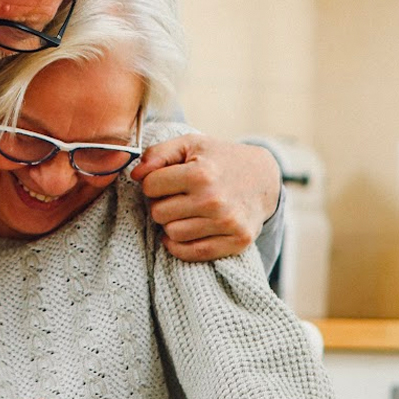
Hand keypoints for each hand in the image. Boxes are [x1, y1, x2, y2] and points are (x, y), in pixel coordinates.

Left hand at [129, 134, 280, 261]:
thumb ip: (158, 153)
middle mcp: (214, 200)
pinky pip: (192, 253)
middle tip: (177, 197)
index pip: (149, 186)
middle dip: (161, 204)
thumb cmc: (219, 160)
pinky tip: (186, 230)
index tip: (165, 180)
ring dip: (173, 224)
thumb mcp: (190, 145)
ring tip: (186, 211)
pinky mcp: (237, 241)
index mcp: (201, 173)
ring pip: (172, 234)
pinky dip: (182, 246)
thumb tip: (135, 175)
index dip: (153, 183)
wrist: (263, 178)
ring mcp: (227, 223)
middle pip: (158, 213)